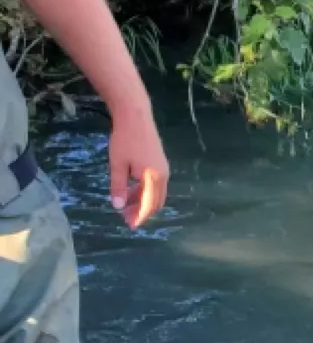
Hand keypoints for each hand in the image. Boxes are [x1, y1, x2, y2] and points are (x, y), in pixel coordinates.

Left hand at [108, 106, 169, 228]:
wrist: (136, 116)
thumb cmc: (125, 140)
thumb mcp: (118, 165)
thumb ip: (118, 187)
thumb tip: (118, 206)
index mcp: (154, 177)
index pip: (149, 205)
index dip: (140, 217)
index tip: (129, 225)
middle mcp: (163, 175)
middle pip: (156, 201)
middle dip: (143, 212)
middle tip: (126, 218)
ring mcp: (163, 169)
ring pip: (157, 193)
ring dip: (144, 202)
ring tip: (127, 206)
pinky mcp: (160, 163)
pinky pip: (156, 184)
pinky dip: (145, 192)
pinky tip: (132, 190)